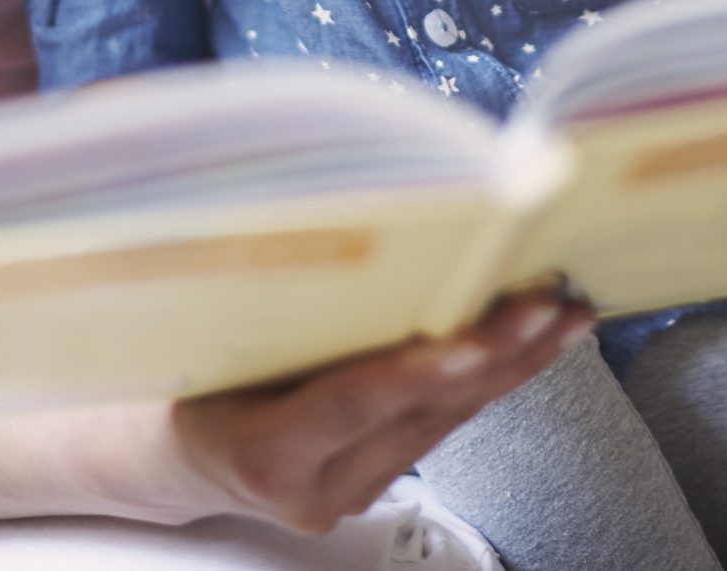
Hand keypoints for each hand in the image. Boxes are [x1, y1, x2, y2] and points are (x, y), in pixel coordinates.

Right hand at [167, 291, 594, 532]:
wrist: (162, 451)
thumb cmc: (174, 380)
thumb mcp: (204, 340)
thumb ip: (277, 310)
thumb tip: (351, 232)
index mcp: (261, 451)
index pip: (349, 404)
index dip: (413, 371)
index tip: (471, 339)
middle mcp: (314, 488)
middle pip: (418, 415)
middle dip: (494, 354)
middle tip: (549, 300)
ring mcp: (349, 493)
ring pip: (445, 424)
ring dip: (511, 364)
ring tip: (564, 312)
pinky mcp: (372, 481)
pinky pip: (439, 428)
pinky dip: (486, 379)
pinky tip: (528, 343)